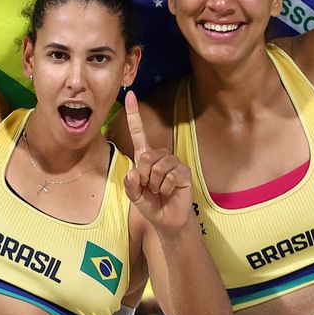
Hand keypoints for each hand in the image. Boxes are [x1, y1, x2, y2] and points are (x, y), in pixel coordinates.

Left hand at [122, 91, 192, 230]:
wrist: (168, 220)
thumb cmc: (151, 205)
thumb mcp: (135, 197)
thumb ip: (130, 186)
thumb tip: (132, 172)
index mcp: (144, 157)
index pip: (138, 132)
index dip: (134, 114)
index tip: (130, 94)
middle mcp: (159, 156)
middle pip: (145, 156)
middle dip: (143, 177)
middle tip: (148, 188)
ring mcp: (173, 162)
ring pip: (157, 167)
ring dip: (154, 184)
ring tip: (159, 191)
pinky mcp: (184, 172)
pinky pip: (169, 176)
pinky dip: (165, 188)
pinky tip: (169, 192)